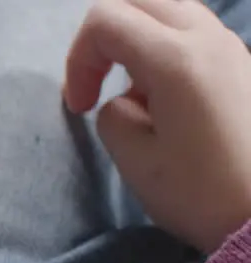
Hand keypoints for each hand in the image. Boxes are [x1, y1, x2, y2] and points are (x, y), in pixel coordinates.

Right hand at [65, 0, 250, 253]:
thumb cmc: (202, 193)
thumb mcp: (135, 161)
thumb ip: (113, 115)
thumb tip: (125, 101)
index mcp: (175, 60)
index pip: (105, 21)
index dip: (77, 60)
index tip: (78, 107)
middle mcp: (208, 39)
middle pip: (137, 1)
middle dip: (103, 38)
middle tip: (94, 86)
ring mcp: (232, 47)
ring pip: (169, 10)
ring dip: (136, 41)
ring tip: (133, 93)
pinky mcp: (244, 64)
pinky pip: (194, 33)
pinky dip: (165, 50)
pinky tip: (166, 99)